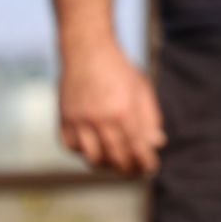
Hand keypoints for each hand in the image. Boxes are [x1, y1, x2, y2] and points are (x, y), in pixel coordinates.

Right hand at [58, 41, 164, 175]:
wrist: (87, 50)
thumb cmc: (119, 70)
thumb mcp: (142, 90)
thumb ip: (150, 118)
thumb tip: (157, 143)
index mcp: (124, 112)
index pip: (138, 148)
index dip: (145, 163)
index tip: (150, 169)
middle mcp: (100, 119)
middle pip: (116, 157)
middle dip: (128, 169)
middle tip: (135, 172)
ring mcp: (79, 120)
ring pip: (92, 157)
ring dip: (106, 165)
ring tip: (116, 164)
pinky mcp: (64, 118)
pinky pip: (71, 146)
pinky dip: (83, 153)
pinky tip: (94, 150)